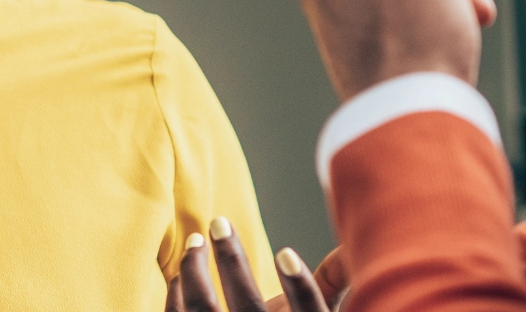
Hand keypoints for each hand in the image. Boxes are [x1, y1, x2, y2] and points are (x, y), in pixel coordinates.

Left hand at [165, 217, 341, 311]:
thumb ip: (329, 284)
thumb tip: (349, 246)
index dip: (300, 286)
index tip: (284, 253)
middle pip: (248, 307)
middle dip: (231, 260)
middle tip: (219, 222)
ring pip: (202, 309)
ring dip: (193, 271)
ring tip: (195, 242)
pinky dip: (176, 296)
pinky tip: (180, 277)